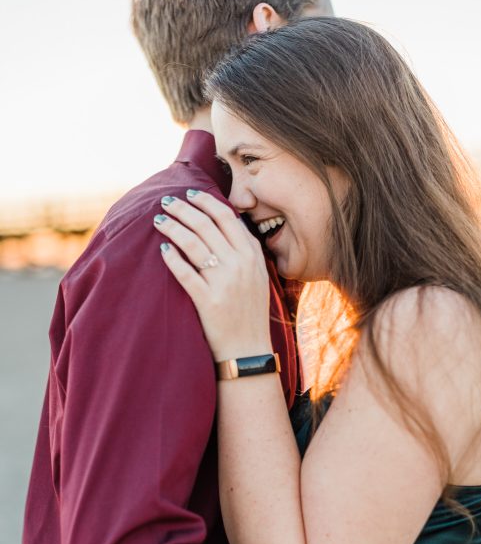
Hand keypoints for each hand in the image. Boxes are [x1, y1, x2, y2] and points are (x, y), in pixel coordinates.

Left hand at [154, 191, 271, 360]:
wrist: (248, 350)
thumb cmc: (250, 311)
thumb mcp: (258, 276)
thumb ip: (246, 250)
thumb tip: (229, 221)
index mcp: (252, 254)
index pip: (226, 217)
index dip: (205, 201)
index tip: (190, 194)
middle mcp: (240, 264)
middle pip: (205, 225)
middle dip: (183, 209)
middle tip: (167, 201)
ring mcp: (224, 282)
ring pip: (193, 244)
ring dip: (172, 227)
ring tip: (158, 220)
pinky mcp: (208, 300)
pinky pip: (185, 273)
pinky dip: (172, 258)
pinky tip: (162, 249)